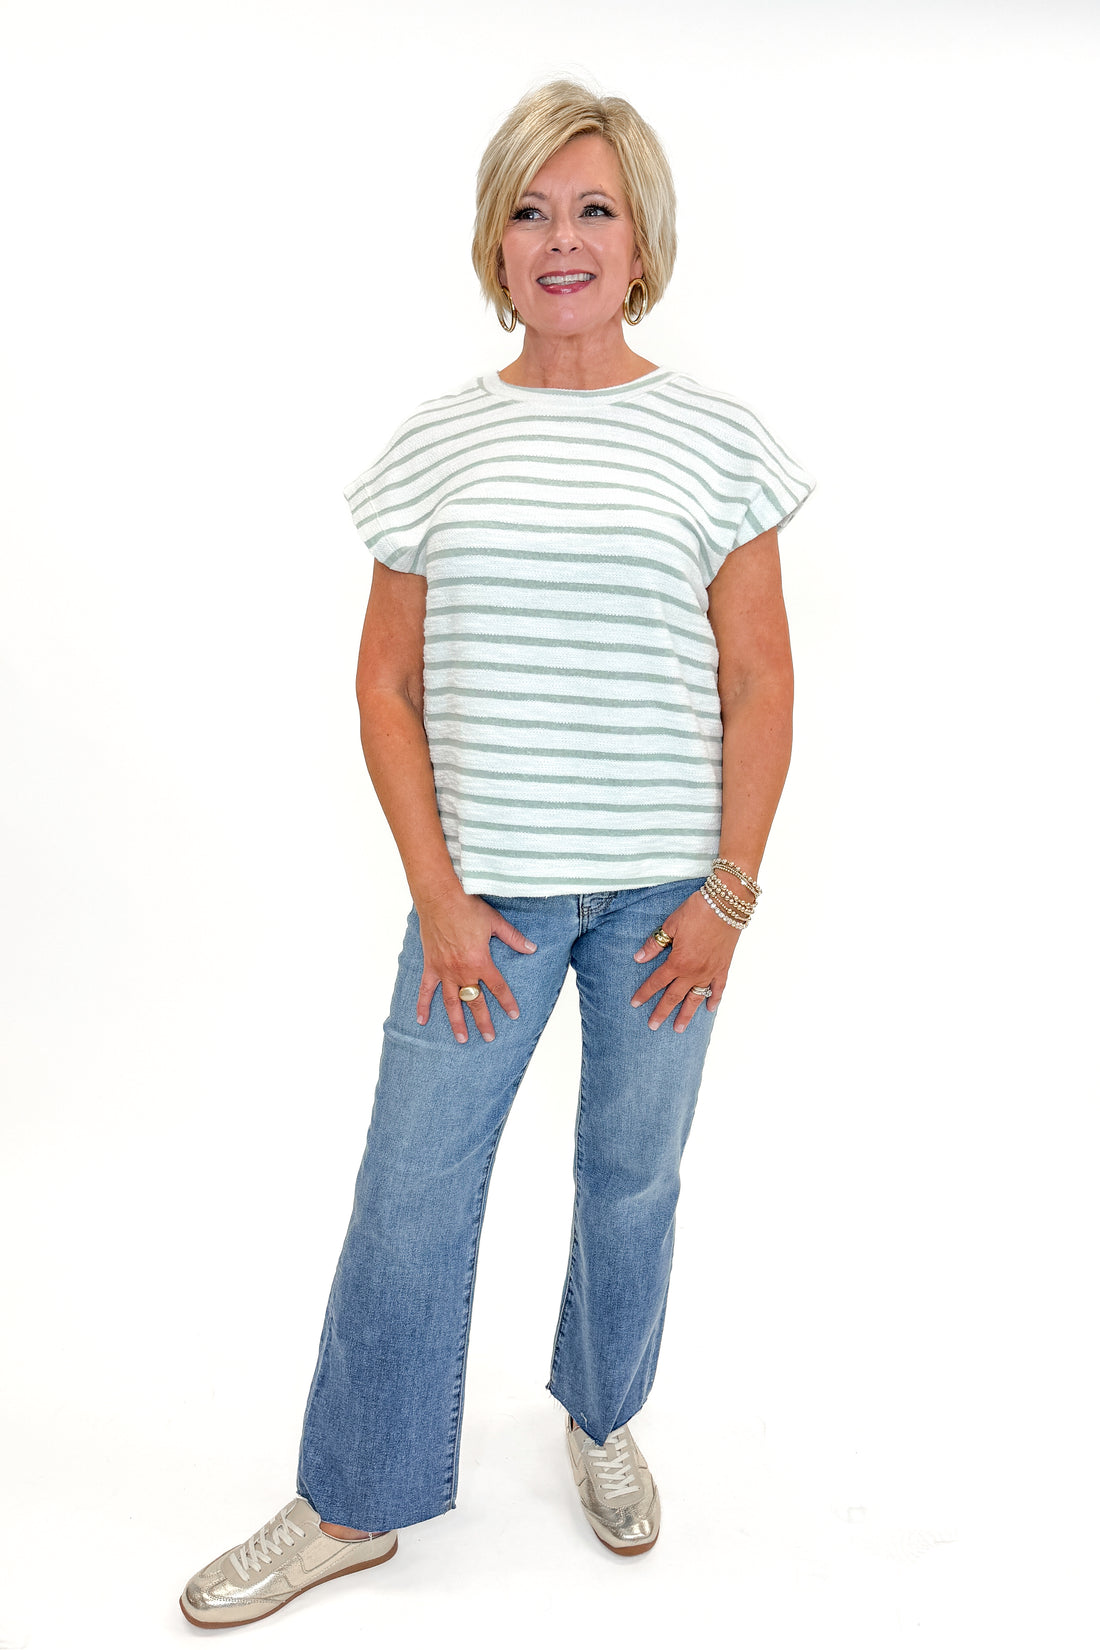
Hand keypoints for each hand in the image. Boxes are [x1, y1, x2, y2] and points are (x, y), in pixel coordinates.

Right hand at [415, 887, 537, 1043]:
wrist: (440, 899)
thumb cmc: (468, 908)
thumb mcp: (495, 922)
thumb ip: (514, 938)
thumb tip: (531, 949)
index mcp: (481, 961)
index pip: (498, 987)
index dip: (507, 1002)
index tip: (513, 1015)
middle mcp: (463, 971)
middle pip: (475, 1001)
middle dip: (483, 1021)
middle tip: (489, 1037)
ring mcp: (444, 970)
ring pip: (451, 1002)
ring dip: (457, 1022)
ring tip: (461, 1038)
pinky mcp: (430, 966)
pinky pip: (426, 990)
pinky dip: (422, 1005)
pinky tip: (421, 1021)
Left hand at [630, 889, 737, 1031]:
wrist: (727, 904)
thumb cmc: (697, 910)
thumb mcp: (671, 924)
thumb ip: (655, 944)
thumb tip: (639, 958)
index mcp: (678, 961)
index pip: (657, 982)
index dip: (645, 993)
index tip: (635, 1004)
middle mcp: (694, 971)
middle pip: (674, 996)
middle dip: (662, 1012)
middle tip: (653, 1026)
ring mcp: (710, 971)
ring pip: (696, 998)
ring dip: (687, 1014)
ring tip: (679, 1028)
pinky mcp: (723, 966)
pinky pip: (718, 988)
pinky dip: (715, 999)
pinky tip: (710, 1009)